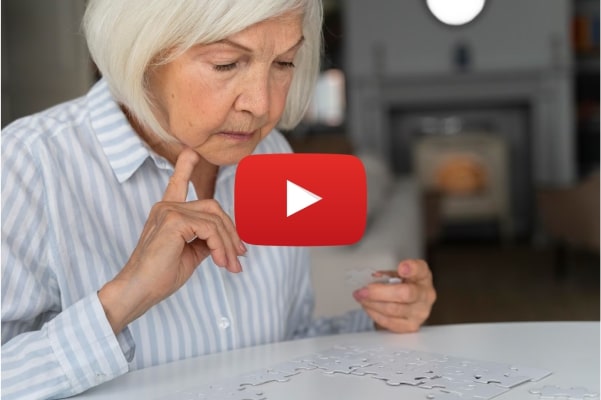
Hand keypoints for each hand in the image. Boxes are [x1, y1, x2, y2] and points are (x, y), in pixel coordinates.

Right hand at [98, 148, 245, 332]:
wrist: (138, 291)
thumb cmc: (159, 276)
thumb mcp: (189, 254)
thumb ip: (204, 240)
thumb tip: (225, 238)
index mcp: (168, 213)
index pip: (178, 183)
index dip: (185, 167)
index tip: (191, 153)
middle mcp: (167, 206)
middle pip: (213, 208)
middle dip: (231, 232)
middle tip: (239, 256)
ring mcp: (169, 210)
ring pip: (215, 220)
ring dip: (228, 245)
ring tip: (230, 266)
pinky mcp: (173, 221)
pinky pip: (210, 229)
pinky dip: (220, 246)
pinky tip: (220, 262)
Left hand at [352, 259, 435, 332]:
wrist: (412, 303)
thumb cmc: (403, 285)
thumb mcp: (397, 274)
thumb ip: (387, 275)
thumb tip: (374, 280)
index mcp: (422, 276)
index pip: (420, 270)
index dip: (411, 268)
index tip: (402, 268)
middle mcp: (426, 294)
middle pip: (403, 294)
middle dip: (377, 292)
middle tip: (362, 291)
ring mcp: (421, 312)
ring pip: (393, 310)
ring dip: (372, 304)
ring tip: (361, 298)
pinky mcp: (411, 326)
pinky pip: (390, 322)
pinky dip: (375, 314)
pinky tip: (368, 307)